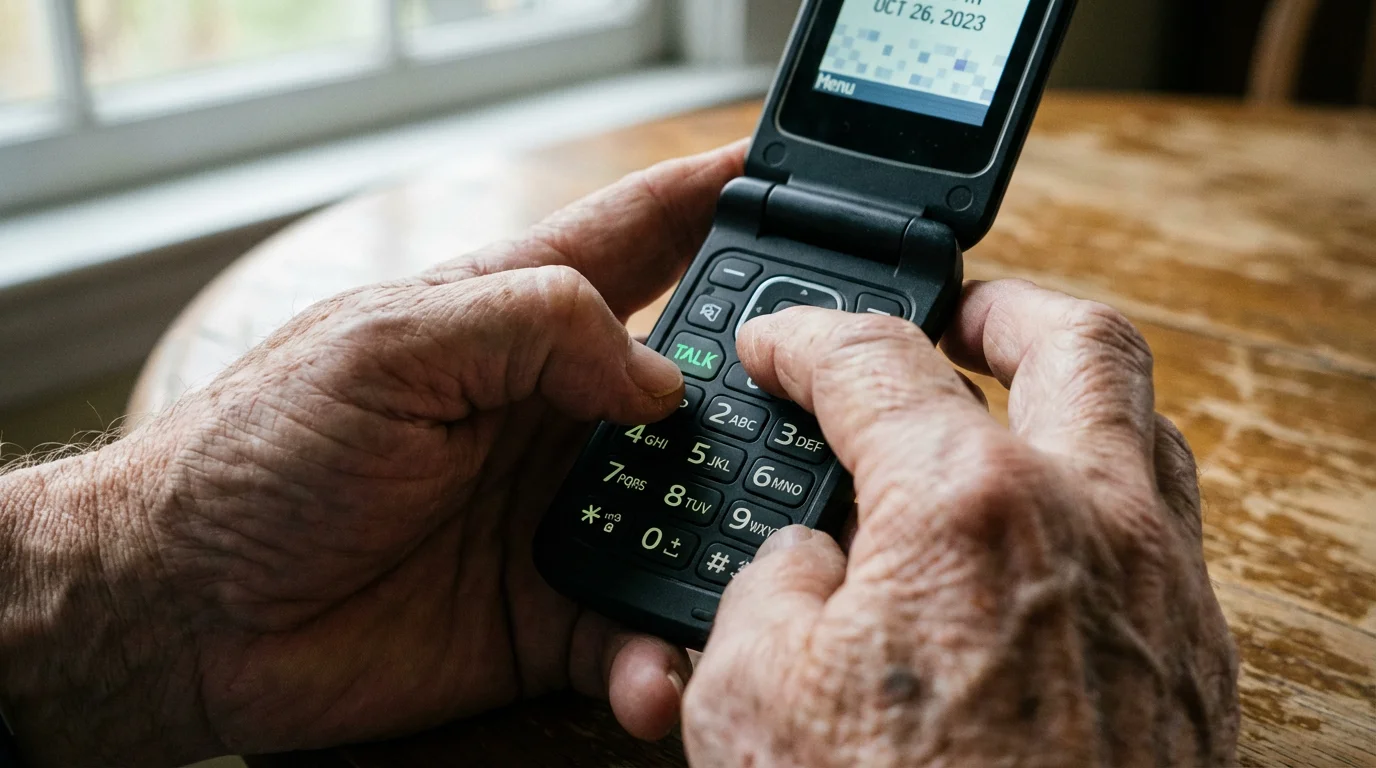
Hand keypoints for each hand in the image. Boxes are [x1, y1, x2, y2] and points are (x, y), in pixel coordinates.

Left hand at [0, 142, 745, 766]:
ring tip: (755, 572)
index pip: (636, 239)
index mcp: (514, 323)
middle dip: (765, 398)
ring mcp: (555, 517)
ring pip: (689, 520)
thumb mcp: (389, 345)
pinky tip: (654, 673)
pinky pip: (635, 636)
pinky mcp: (547, 618)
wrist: (185, 610)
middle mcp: (552, 416)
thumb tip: (658, 380)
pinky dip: (658, 659)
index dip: (714, 203)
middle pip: (695, 391)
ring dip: (728, 544)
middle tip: (825, 417)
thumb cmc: (259, 453)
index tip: (795, 189)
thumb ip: (533, 326)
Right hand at [683, 281, 1239, 766]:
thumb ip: (767, 587)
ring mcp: (1162, 593)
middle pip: (1077, 341)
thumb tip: (806, 560)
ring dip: (1073, 396)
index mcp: (968, 507)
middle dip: (1002, 307)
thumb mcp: (751, 699)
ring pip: (1145, 428)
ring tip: (1008, 407)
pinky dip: (1104, 493)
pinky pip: (1163, 529)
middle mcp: (1091, 523)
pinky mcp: (1194, 666)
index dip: (807, 337)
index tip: (778, 345)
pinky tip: (1042, 540)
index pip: (875, 361)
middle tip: (952, 316)